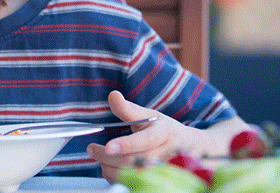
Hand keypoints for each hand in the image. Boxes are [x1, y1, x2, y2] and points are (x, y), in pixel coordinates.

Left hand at [87, 90, 207, 182]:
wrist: (187, 149)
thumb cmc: (163, 130)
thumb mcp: (149, 115)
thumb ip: (127, 109)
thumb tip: (112, 95)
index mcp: (164, 133)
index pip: (146, 140)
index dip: (127, 144)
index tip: (109, 146)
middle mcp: (166, 154)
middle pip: (134, 161)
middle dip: (108, 157)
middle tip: (92, 149)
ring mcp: (162, 171)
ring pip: (131, 176)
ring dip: (109, 168)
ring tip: (101, 158)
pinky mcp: (156, 183)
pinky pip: (132, 184)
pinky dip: (115, 178)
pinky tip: (110, 168)